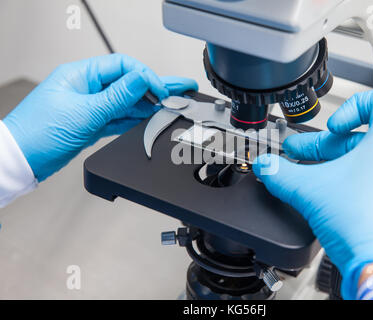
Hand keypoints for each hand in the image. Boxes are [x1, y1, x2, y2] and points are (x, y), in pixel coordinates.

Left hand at [3, 54, 197, 181]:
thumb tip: (142, 80)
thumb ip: (118, 96)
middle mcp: (87, 88)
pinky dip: (136, 119)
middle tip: (181, 88)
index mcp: (81, 75)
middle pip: (129, 83)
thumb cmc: (38, 133)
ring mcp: (91, 107)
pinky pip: (120, 118)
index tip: (162, 90)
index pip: (123, 67)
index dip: (146, 77)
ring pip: (127, 102)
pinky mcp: (92, 124)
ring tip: (173, 104)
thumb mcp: (85, 112)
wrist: (22, 160)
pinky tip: (151, 117)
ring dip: (149, 104)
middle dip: (156, 86)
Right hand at [253, 89, 372, 298]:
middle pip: (366, 139)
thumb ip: (281, 174)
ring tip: (315, 182)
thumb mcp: (309, 191)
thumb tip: (267, 167)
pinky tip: (338, 204)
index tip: (332, 128)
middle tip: (301, 157)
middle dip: (327, 148)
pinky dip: (361, 189)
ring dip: (342, 169)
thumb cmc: (365, 226)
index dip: (350, 108)